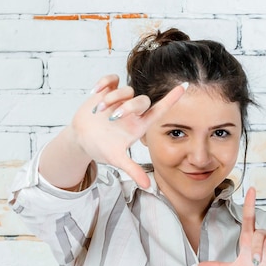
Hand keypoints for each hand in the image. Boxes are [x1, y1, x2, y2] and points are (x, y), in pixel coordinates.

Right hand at [71, 75, 186, 187]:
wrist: (82, 139)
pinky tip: (96, 92)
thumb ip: (133, 170)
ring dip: (113, 98)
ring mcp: (120, 100)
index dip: (171, 99)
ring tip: (99, 110)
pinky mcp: (107, 92)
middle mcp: (133, 111)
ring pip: (126, 89)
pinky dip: (105, 83)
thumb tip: (147, 186)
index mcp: (139, 125)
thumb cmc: (102, 148)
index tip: (184, 86)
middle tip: (114, 117)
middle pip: (142, 100)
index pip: (159, 110)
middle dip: (129, 106)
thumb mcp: (117, 159)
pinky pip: (111, 80)